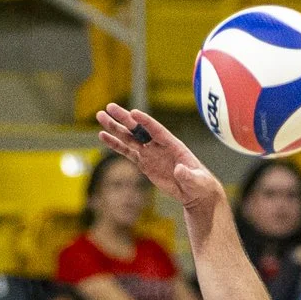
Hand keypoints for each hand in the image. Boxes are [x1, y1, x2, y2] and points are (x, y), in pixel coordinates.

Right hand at [92, 104, 223, 213]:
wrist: (194, 192)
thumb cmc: (199, 184)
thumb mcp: (196, 181)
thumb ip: (188, 175)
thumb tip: (180, 170)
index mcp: (173, 145)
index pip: (157, 130)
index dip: (146, 122)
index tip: (134, 113)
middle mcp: (159, 145)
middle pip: (139, 129)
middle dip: (124, 119)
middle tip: (109, 107)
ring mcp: (150, 153)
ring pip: (129, 138)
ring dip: (115, 128)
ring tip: (100, 117)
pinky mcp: (144, 163)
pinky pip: (127, 152)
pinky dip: (115, 144)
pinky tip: (103, 136)